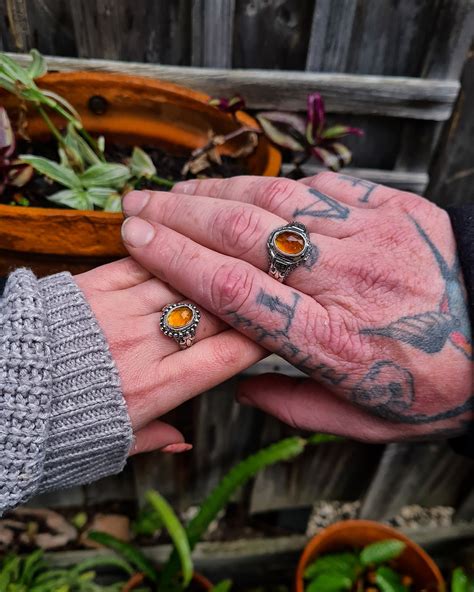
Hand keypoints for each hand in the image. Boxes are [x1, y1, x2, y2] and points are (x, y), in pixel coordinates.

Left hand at [74, 258, 263, 453]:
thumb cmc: (52, 427)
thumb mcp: (107, 446)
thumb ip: (152, 439)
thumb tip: (182, 443)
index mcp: (154, 391)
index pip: (226, 356)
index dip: (259, 335)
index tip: (274, 323)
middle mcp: (143, 348)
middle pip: (212, 314)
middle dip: (242, 297)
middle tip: (262, 282)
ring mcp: (117, 313)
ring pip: (182, 280)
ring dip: (210, 268)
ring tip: (234, 254)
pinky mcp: (92, 287)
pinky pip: (142, 262)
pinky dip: (167, 254)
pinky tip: (185, 243)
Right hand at [120, 173, 472, 441]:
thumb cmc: (438, 384)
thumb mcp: (366, 424)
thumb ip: (295, 409)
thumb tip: (239, 388)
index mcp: (334, 342)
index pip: (235, 289)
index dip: (178, 260)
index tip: (139, 240)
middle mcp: (346, 280)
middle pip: (245, 235)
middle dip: (181, 216)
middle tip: (140, 207)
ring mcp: (372, 235)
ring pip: (277, 202)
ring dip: (218, 193)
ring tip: (180, 192)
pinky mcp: (395, 207)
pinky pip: (323, 188)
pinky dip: (279, 189)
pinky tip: (253, 193)